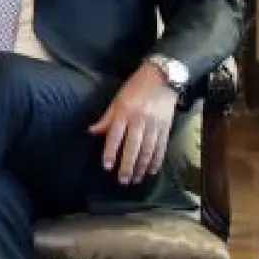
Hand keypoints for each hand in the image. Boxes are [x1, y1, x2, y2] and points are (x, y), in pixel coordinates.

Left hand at [87, 63, 179, 184]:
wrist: (163, 78)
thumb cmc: (136, 87)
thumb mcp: (117, 99)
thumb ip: (106, 118)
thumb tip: (92, 131)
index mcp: (125, 112)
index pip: (116, 136)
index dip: (111, 152)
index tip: (107, 166)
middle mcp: (140, 120)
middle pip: (133, 146)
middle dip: (128, 165)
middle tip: (123, 180)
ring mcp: (155, 124)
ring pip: (148, 149)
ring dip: (142, 167)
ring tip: (136, 179)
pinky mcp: (167, 127)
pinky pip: (162, 146)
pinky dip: (157, 160)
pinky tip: (152, 170)